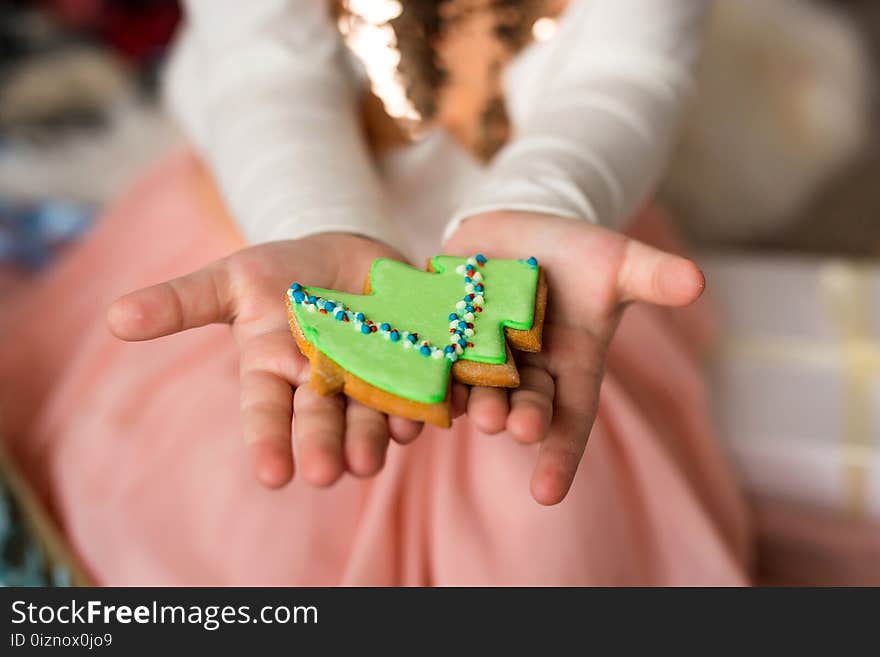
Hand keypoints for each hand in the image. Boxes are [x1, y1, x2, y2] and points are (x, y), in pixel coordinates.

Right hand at [107, 233, 425, 487]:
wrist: (345, 252)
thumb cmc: (282, 270)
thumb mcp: (231, 279)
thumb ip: (181, 302)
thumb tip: (114, 318)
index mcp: (274, 373)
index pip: (265, 414)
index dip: (267, 443)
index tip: (272, 475)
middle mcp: (321, 386)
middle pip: (322, 422)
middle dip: (324, 447)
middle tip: (330, 472)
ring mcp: (368, 378)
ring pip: (372, 414)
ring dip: (376, 436)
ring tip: (375, 455)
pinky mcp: (410, 363)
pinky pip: (420, 387)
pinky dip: (427, 401)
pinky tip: (435, 411)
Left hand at [444, 211, 704, 505]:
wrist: (525, 224)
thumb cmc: (580, 253)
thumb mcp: (619, 262)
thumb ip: (652, 276)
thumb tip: (698, 281)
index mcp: (570, 367)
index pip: (571, 420)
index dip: (561, 455)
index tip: (546, 492)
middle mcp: (526, 370)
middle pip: (522, 404)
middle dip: (517, 417)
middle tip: (510, 426)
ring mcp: (483, 351)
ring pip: (476, 384)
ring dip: (470, 398)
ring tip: (467, 408)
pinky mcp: (446, 326)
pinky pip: (434, 350)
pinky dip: (425, 364)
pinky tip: (412, 378)